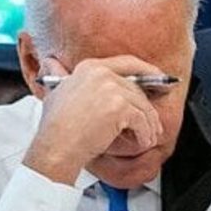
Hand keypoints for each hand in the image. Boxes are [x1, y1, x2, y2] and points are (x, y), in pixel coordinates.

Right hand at [23, 56, 163, 184]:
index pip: (127, 63)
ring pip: (142, 105)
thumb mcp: (55, 93)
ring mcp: (111, 89)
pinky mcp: (120, 107)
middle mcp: (101, 73)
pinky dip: (145, 134)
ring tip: (149, 136)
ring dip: (149, 124)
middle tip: (153, 121)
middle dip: (148, 107)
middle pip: (136, 88)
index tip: (159, 81)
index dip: (147, 72)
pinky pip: (141, 121)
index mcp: (88, 67)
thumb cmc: (54, 128)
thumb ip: (63, 78)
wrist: (56, 147)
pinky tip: (143, 141)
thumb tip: (51, 64)